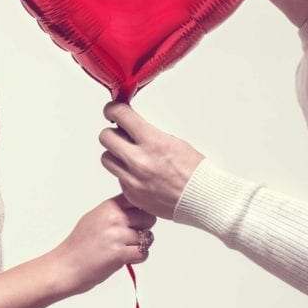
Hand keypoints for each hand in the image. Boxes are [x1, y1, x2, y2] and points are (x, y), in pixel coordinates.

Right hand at [50, 195, 155, 295]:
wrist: (65, 266)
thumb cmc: (79, 245)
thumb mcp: (95, 218)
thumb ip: (115, 212)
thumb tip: (136, 209)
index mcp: (108, 206)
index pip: (137, 199)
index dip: (142, 209)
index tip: (138, 219)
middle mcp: (114, 218)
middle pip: (148, 218)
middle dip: (144, 228)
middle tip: (130, 238)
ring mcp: (117, 235)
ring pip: (148, 237)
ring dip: (140, 246)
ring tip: (124, 250)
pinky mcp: (119, 254)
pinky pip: (143, 253)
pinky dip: (138, 258)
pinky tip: (125, 259)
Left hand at [98, 102, 204, 219]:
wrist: (202, 198)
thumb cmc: (194, 171)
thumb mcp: (173, 141)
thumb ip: (147, 133)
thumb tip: (130, 126)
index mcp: (153, 142)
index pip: (120, 115)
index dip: (112, 109)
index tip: (112, 110)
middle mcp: (139, 161)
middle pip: (105, 137)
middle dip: (112, 132)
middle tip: (119, 133)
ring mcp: (133, 180)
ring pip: (106, 158)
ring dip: (115, 154)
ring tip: (128, 155)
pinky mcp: (131, 194)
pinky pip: (118, 178)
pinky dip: (125, 173)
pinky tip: (140, 174)